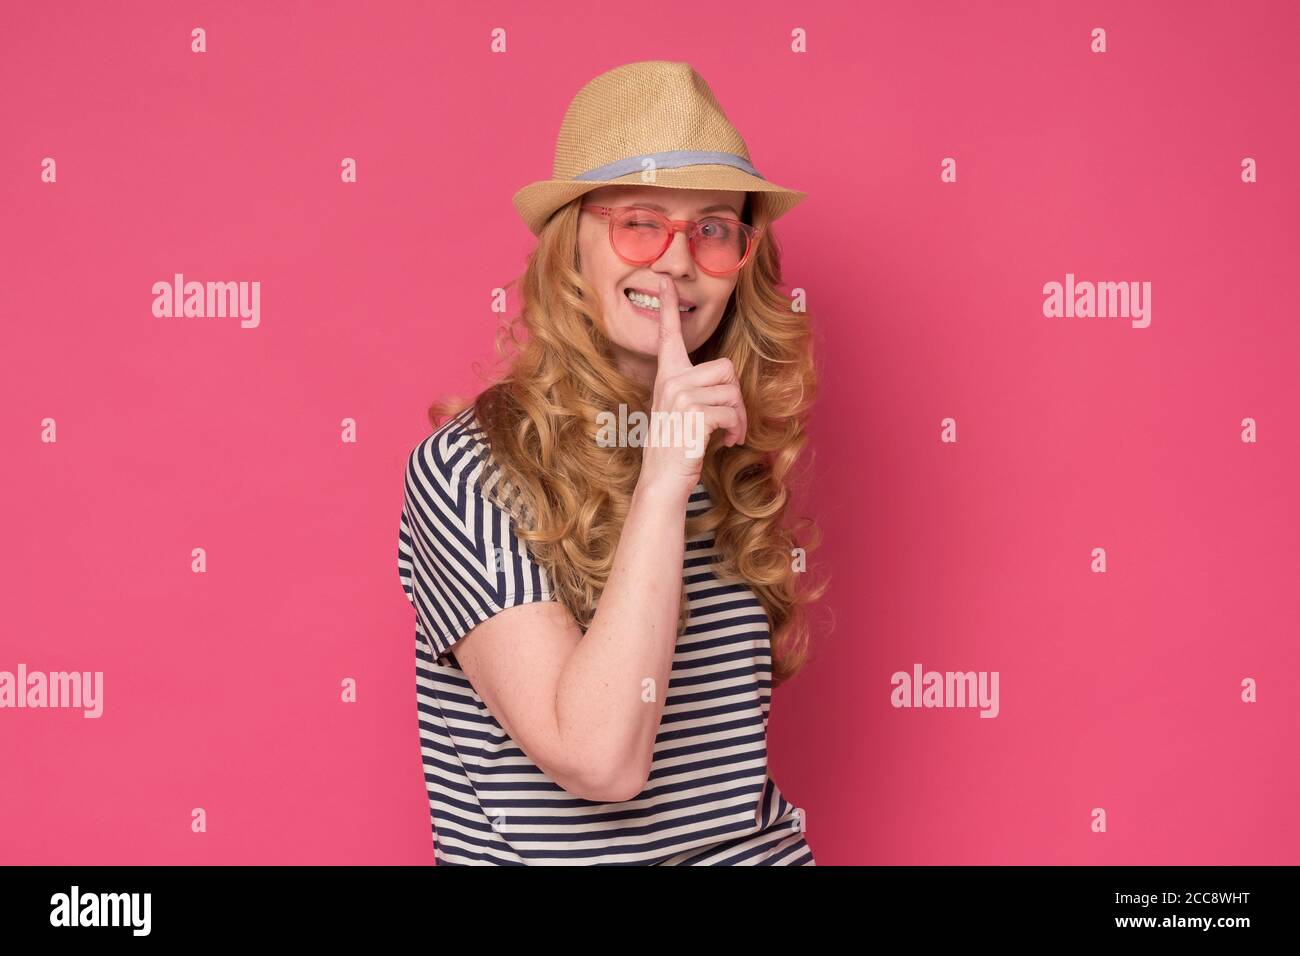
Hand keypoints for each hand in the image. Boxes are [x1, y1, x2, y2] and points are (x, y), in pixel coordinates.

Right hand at [635, 276, 747, 502]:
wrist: (662, 479)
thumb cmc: (676, 447)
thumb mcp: (682, 412)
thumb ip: (696, 390)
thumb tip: (727, 384)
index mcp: (667, 376)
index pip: (668, 335)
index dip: (668, 307)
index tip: (665, 281)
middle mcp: (671, 381)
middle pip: (725, 369)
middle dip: (736, 397)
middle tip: (731, 421)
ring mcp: (680, 395)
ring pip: (732, 392)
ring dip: (738, 418)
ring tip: (728, 434)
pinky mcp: (693, 413)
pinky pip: (730, 412)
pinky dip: (735, 430)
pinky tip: (725, 443)